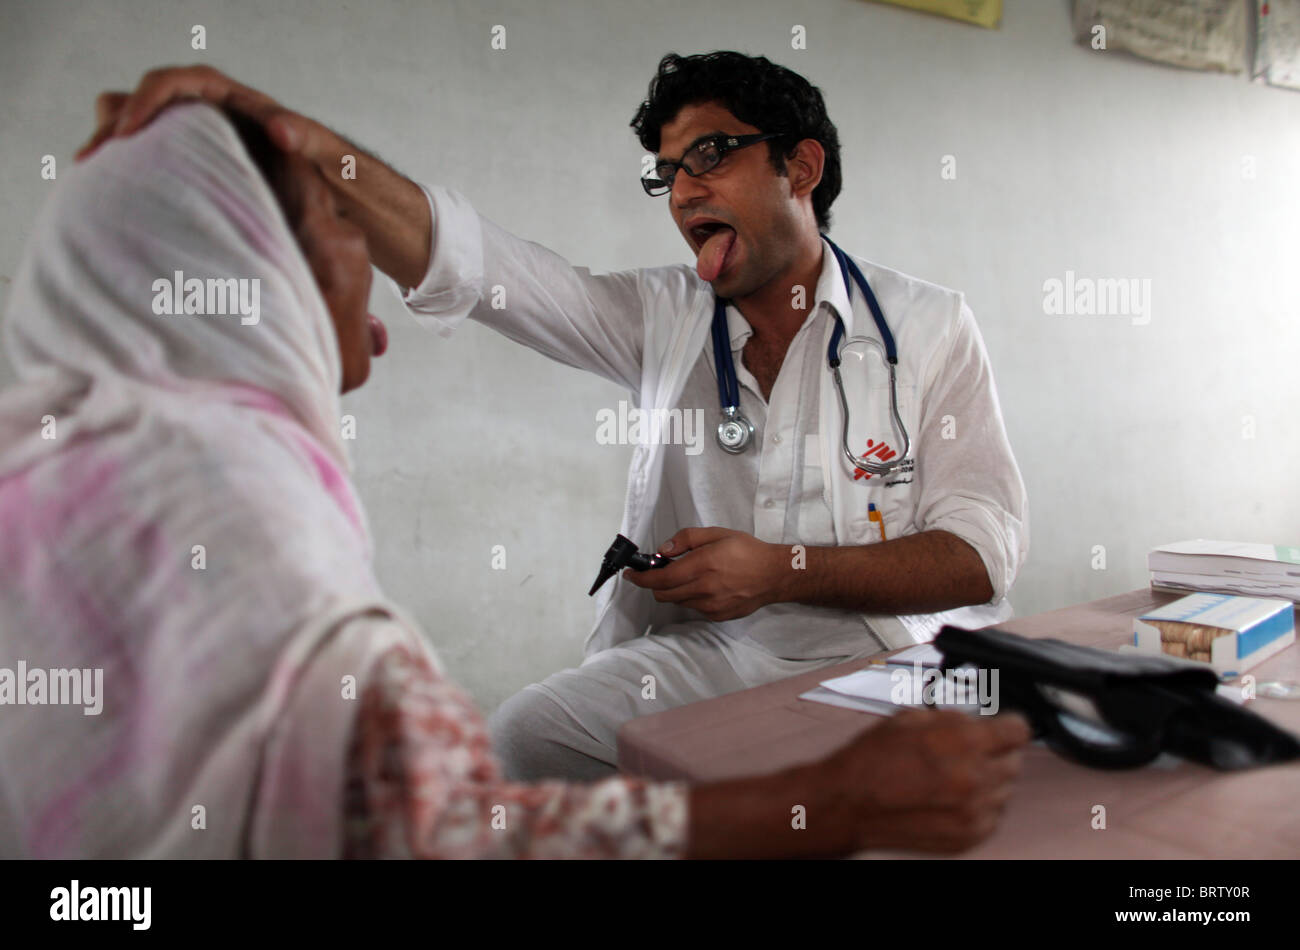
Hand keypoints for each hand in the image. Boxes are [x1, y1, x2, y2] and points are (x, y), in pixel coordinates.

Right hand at [74, 64, 344, 168]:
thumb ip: (306, 136)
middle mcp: (208, 112)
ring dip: (113, 148)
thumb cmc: (330, 166)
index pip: (178, 82)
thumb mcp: (324, 150)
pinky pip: (149, 158)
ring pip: (139, 128)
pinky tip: (114, 195)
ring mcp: (196, 138)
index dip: (148, 100)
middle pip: (147, 101)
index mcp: (233, 100)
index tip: (129, 130)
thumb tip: (280, 130)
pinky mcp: (191, 163)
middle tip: (91, 158)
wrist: (331, 190)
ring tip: (91, 176)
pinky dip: (129, 171)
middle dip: (115, 125)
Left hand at [621, 526, 784, 621]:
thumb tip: (664, 550)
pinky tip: (706, 586)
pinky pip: (694, 608)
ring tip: (691, 576)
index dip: (641, 578)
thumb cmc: (747, 551)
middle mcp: (704, 589)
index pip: (661, 579)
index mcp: (702, 565)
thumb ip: (687, 539)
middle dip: (655, 584)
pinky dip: (691, 598)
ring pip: (678, 602)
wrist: (774, 575)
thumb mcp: (717, 534)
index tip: (630, 575)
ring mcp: (711, 606)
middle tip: (661, 571)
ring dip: (675, 590)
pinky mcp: (717, 616)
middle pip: (664, 594)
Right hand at [814, 708, 1030, 853]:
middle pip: (1015, 761)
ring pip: (1005, 790)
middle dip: (996, 752)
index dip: (1009, 725)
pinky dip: (979, 805)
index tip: (1003, 727)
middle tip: (969, 751)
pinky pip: (992, 816)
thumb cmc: (873, 759)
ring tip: (955, 776)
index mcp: (965, 743)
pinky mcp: (968, 837)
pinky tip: (951, 797)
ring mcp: (974, 813)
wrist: (849, 802)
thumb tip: (981, 722)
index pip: (1018, 731)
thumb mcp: (912, 718)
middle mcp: (976, 779)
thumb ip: (955, 719)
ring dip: (988, 780)